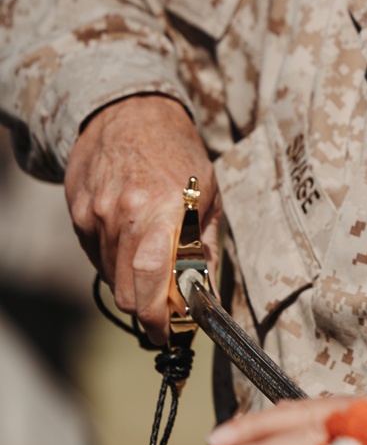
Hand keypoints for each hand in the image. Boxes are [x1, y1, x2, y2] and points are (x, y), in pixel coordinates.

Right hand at [65, 94, 219, 343]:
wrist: (129, 112)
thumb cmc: (178, 153)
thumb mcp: (209, 195)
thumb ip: (206, 248)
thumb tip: (208, 298)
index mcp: (165, 210)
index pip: (153, 282)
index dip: (161, 318)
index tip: (172, 333)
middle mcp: (125, 214)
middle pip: (128, 292)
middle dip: (149, 310)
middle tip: (168, 310)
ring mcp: (96, 214)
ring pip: (112, 279)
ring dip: (134, 284)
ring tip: (153, 264)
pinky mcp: (78, 214)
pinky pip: (96, 257)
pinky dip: (115, 262)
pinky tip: (132, 239)